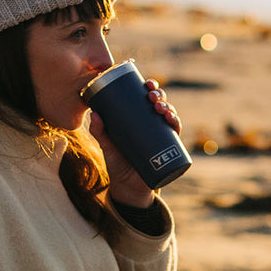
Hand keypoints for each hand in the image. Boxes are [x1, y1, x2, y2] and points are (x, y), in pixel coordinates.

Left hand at [88, 80, 181, 207]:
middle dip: (159, 95)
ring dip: (168, 108)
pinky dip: (176, 124)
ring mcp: (161, 136)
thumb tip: (94, 113)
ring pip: (169, 115)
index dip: (149, 87)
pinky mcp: (168, 149)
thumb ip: (99, 132)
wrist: (128, 187)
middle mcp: (151, 124)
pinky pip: (175, 134)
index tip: (147, 82)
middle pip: (159, 103)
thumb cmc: (117, 163)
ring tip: (160, 109)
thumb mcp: (106, 146)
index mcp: (138, 118)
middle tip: (152, 97)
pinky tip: (173, 120)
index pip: (145, 98)